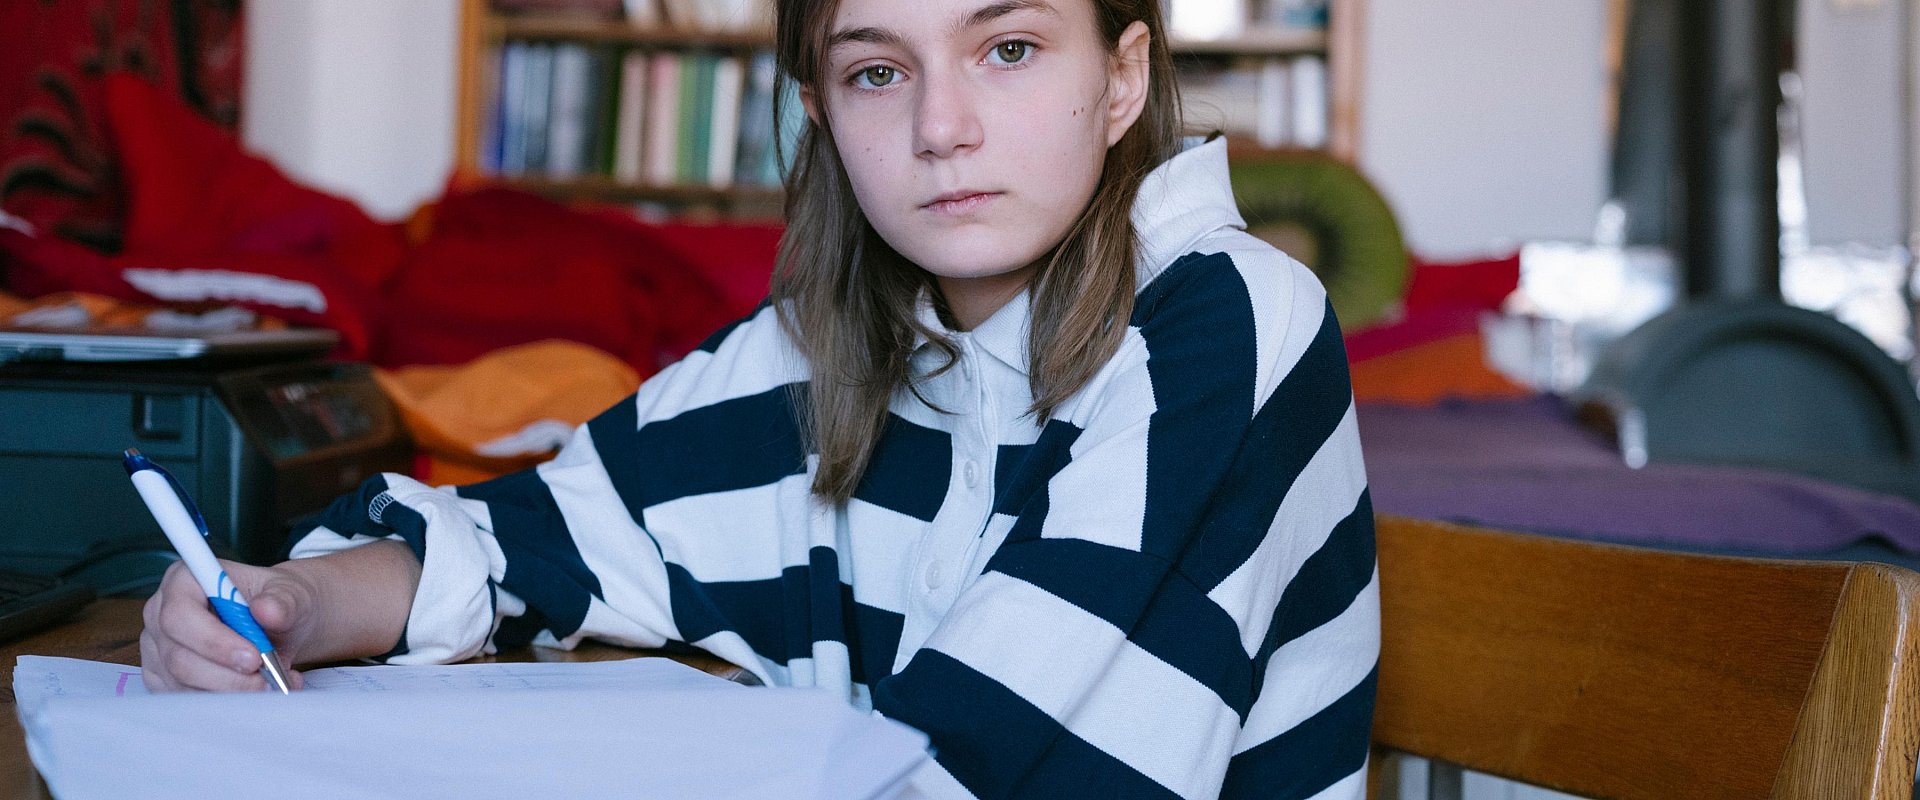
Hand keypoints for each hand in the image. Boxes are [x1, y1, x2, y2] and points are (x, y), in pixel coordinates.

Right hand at [140, 559, 313, 691]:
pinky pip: (186, 699)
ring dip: (231, 691)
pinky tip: (256, 690)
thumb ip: (283, 600)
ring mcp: (158, 648)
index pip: (180, 615)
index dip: (214, 642)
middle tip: (266, 679)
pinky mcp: (163, 677)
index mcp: (184, 580)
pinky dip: (224, 701)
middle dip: (226, 676)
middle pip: (178, 657)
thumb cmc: (280, 602)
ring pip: (182, 684)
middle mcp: (161, 613)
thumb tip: (267, 610)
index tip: (253, 658)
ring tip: (272, 682)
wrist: (283, 623)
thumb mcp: (292, 593)